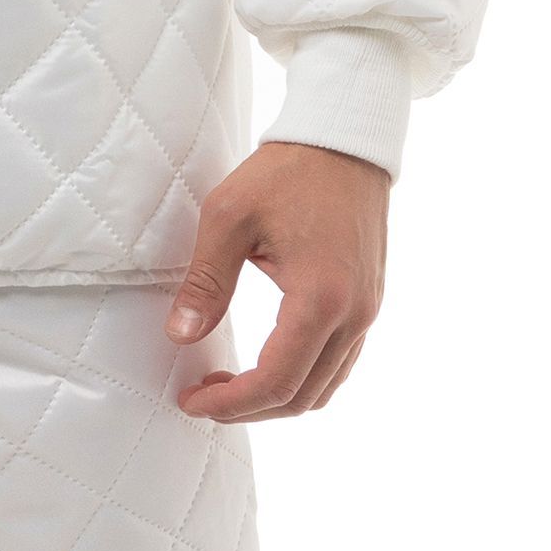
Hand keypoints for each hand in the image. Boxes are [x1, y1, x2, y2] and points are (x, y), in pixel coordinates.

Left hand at [167, 140, 388, 421]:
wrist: (344, 140)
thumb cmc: (287, 171)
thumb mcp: (228, 217)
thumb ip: (205, 282)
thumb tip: (181, 335)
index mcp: (320, 297)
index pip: (276, 381)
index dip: (230, 404)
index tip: (191, 402)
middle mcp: (353, 313)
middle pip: (302, 397)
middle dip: (248, 409)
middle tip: (202, 398)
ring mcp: (367, 310)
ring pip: (325, 387)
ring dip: (276, 398)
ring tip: (228, 386)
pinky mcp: (368, 302)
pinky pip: (339, 363)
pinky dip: (301, 378)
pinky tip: (265, 363)